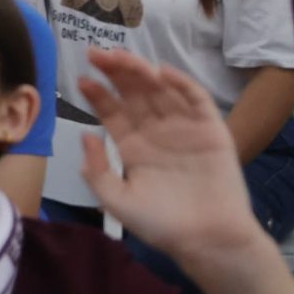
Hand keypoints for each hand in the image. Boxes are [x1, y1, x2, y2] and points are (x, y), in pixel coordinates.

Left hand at [78, 47, 264, 271]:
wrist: (207, 240)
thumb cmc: (162, 224)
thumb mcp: (117, 201)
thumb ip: (97, 171)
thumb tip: (85, 135)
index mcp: (133, 146)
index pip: (112, 111)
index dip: (98, 94)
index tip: (82, 79)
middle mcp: (156, 132)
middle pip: (134, 93)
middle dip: (115, 72)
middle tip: (97, 54)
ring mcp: (184, 128)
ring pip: (161, 89)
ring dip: (142, 71)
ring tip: (122, 58)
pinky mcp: (211, 130)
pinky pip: (196, 100)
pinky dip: (181, 83)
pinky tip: (161, 72)